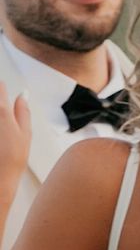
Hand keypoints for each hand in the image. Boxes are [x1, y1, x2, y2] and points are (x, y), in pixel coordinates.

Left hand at [0, 82, 30, 201]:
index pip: (0, 87)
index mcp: (1, 111)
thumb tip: (23, 95)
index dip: (2, 90)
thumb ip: (23, 111)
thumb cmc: (11, 162)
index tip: (3, 96)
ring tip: (1, 139)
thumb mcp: (26, 135)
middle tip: (3, 126)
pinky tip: (0, 143)